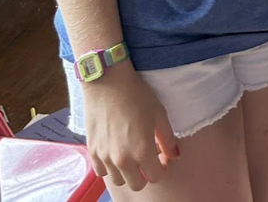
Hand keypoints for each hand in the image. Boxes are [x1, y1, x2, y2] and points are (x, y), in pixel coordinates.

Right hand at [82, 63, 179, 190]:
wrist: (107, 81)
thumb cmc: (136, 95)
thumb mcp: (159, 113)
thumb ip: (168, 139)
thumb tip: (174, 155)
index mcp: (142, 151)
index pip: (155, 177)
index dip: (161, 168)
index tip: (161, 158)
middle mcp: (122, 159)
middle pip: (136, 185)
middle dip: (144, 174)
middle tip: (146, 158)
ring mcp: (105, 157)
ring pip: (118, 180)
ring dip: (127, 172)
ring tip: (130, 154)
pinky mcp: (92, 151)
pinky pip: (101, 172)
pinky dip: (109, 167)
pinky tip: (115, 152)